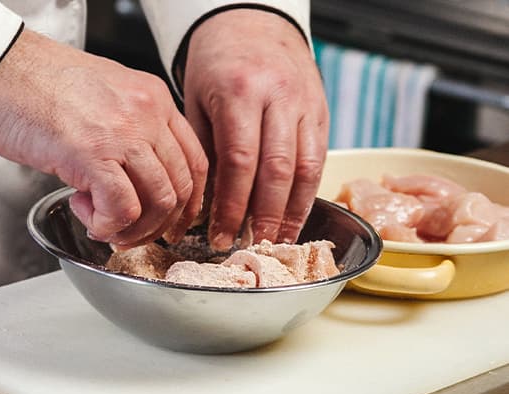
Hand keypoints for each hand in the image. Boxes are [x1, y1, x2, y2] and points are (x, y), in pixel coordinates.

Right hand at [0, 29, 207, 246]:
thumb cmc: (37, 83)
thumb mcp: (104, 97)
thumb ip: (130, 132)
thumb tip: (134, 178)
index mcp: (153, 100)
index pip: (195, 161)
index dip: (188, 203)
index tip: (172, 222)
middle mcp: (146, 114)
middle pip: (181, 187)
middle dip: (160, 224)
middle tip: (130, 233)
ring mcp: (123, 132)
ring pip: (159, 202)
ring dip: (134, 229)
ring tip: (104, 224)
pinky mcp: (91, 153)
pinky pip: (123, 209)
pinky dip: (108, 225)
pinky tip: (87, 215)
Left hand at [183, 9, 328, 249]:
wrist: (252, 23)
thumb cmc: (217, 63)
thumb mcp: (196, 99)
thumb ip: (205, 148)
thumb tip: (208, 203)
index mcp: (238, 91)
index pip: (238, 162)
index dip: (232, 205)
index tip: (222, 234)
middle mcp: (277, 96)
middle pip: (277, 170)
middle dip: (266, 216)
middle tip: (254, 246)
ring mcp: (304, 103)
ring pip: (305, 167)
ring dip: (293, 211)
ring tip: (279, 240)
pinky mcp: (320, 110)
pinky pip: (319, 157)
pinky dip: (308, 191)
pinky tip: (295, 213)